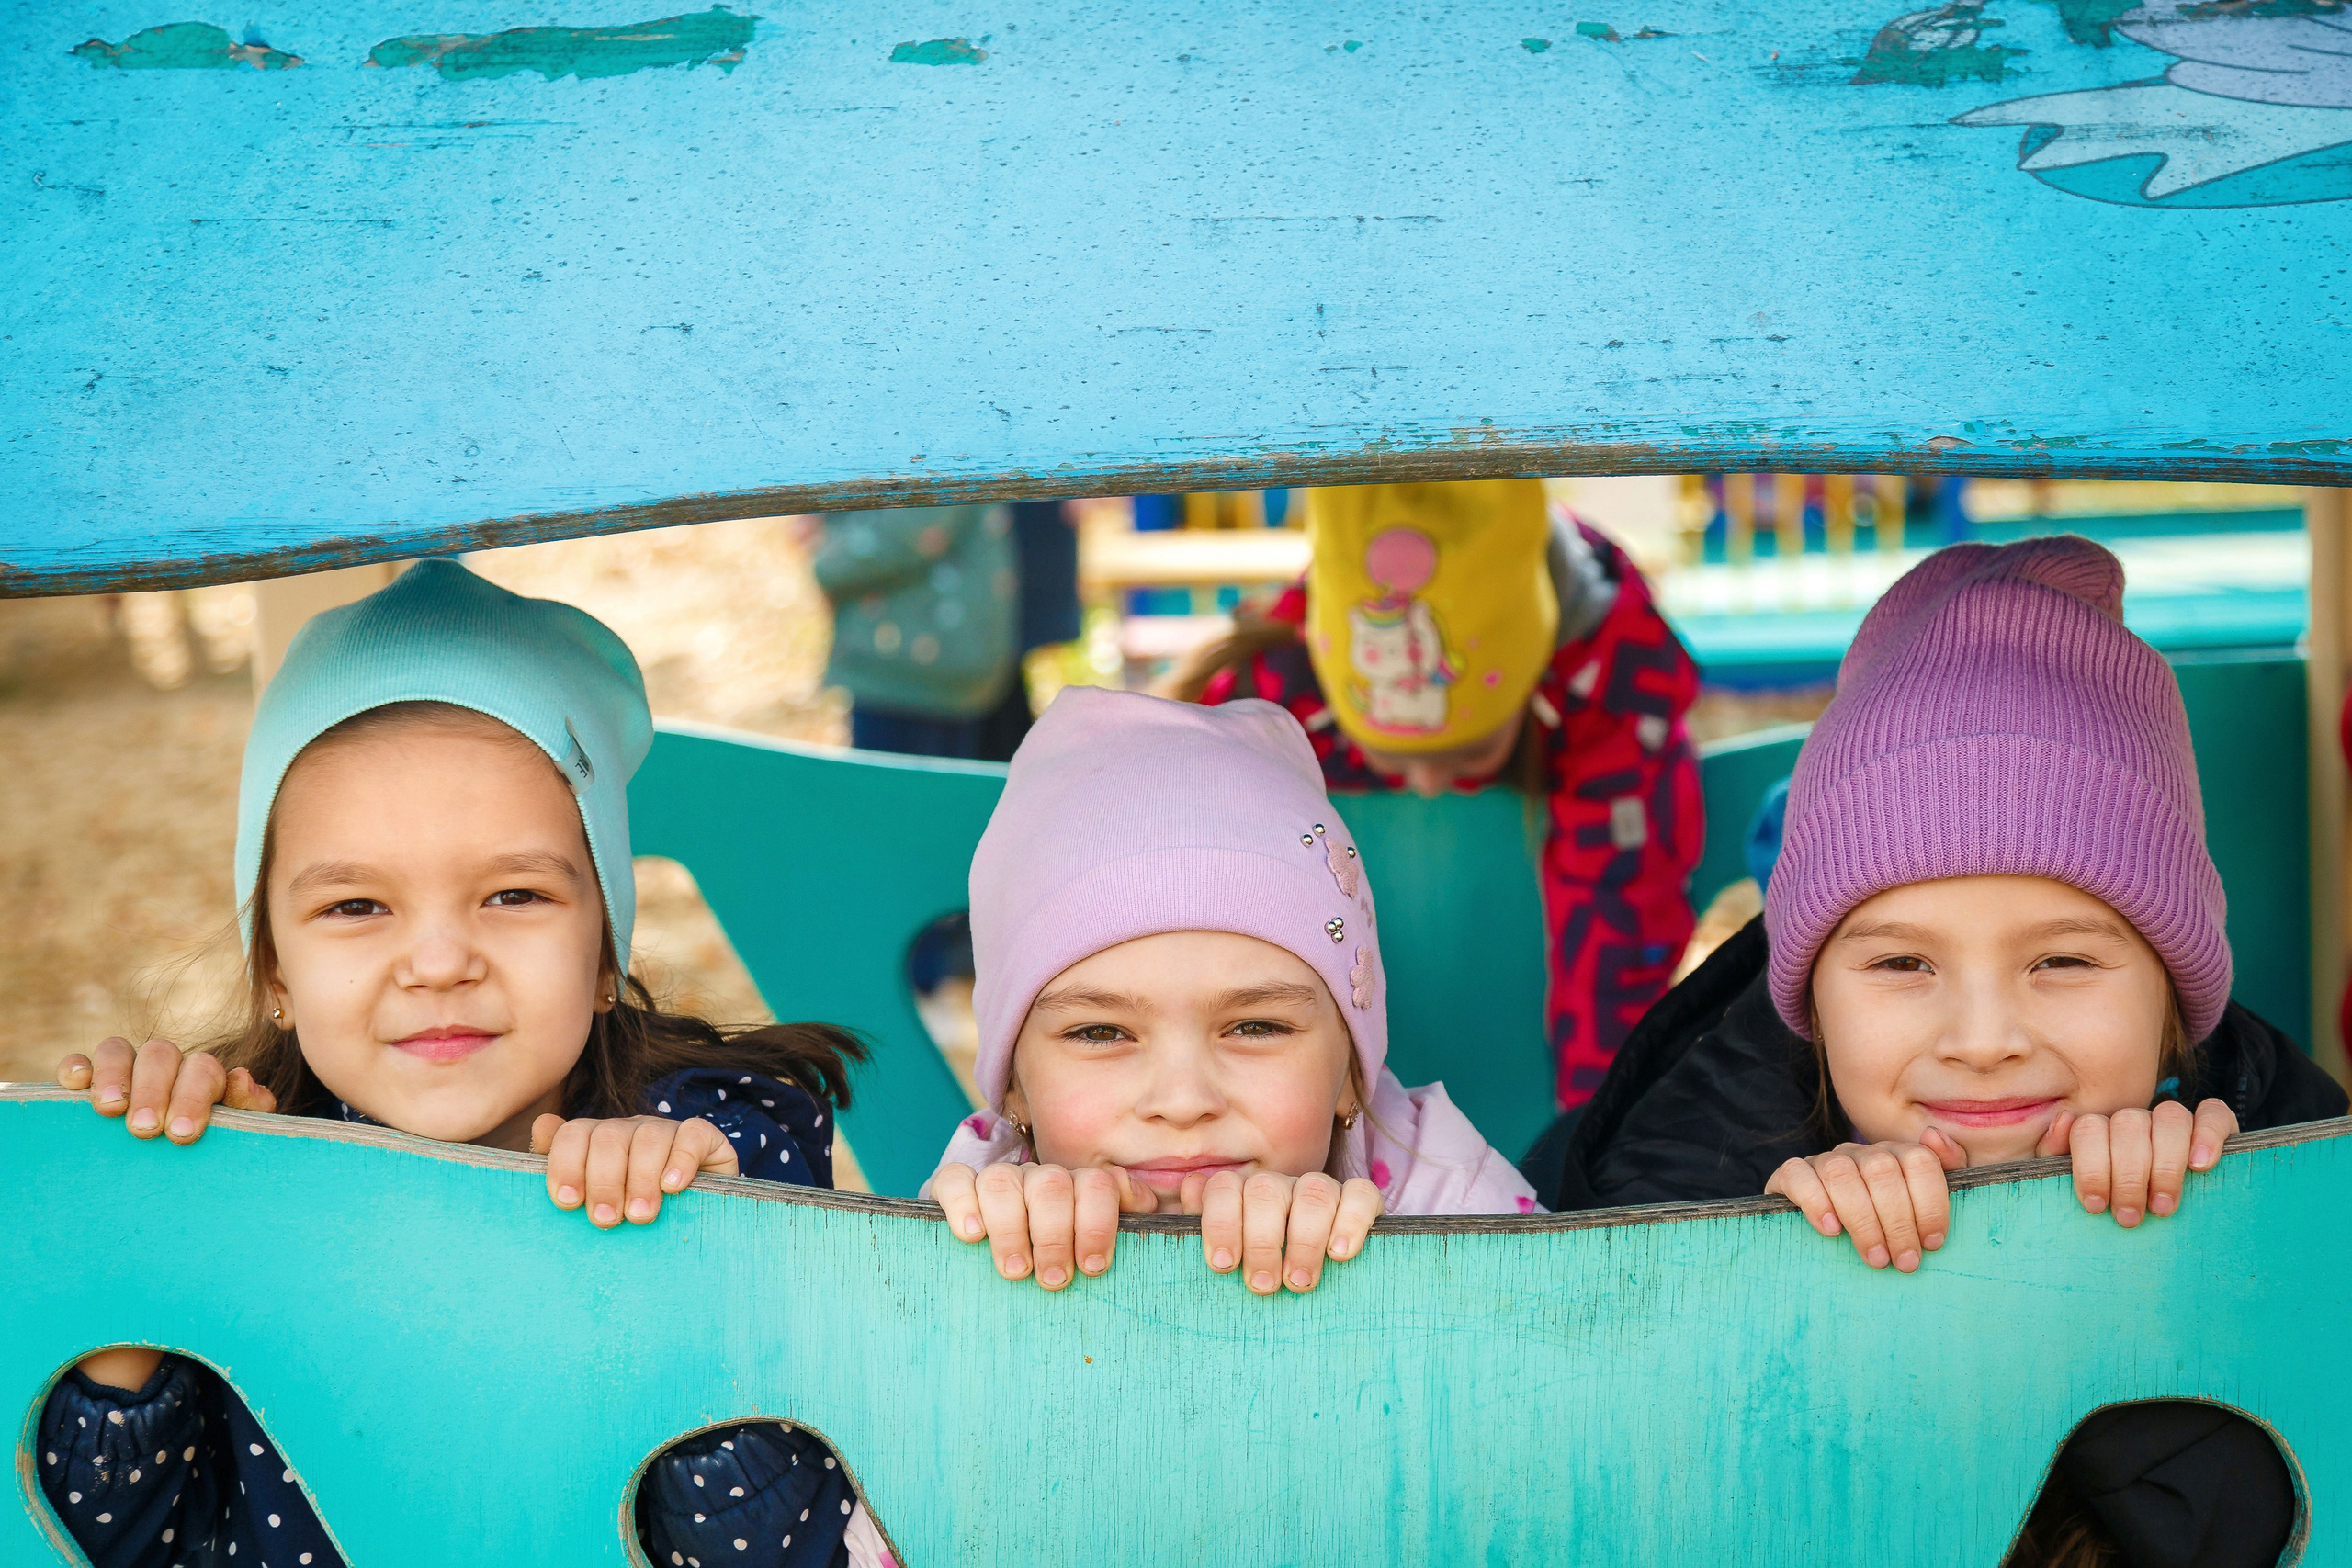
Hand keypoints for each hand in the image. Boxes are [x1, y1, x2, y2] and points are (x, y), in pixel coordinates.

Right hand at [56, 1037, 275, 1142]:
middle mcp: (166, 1066)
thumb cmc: (209, 1151)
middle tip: (144, 1129)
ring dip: (113, 1075)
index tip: (181, 1134)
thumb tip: (239, 1077)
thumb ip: (247, 1108)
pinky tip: (76, 1085)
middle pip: (159, 1055)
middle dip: (152, 1091)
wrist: (177, 1172)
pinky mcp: (90, 1081)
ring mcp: (126, 1070)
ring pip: (118, 1049)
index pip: (202, 1068)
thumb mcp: (235, 1135)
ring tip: (110, 1110)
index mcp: (202, 1075)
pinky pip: (80, 1061)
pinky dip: (75, 1067)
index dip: (192, 1097)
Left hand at [532, 1114, 737, 1228]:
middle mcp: (630, 1130)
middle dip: (604, 1180)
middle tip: (606, 1219)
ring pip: (648, 1137)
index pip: (573, 1134)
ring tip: (640, 1216)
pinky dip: (680, 1161)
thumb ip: (565, 1172)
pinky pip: (691, 1135)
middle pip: (609, 1137)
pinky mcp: (704, 1138)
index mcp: (597, 1141)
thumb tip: (541, 1128)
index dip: (566, 1165)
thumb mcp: (594, 1201)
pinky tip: (673, 1187)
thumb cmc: (633, 1216)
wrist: (694, 1220)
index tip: (569, 1202)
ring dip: (641, 1179)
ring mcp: (666, 1131)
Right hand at [929, 1161, 1155, 1288]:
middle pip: (1051, 1184)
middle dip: (1054, 1234)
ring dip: (1011, 1227)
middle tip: (1052, 1280)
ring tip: (1015, 1270)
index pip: (1097, 1184)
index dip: (1098, 1224)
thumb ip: (1129, 1223)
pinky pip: (956, 1180)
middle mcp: (1040, 1179)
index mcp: (1079, 1189)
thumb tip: (1149, 1205)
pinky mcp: (955, 1189)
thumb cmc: (1062, 1265)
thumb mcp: (1097, 1251)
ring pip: (1003, 1180)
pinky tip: (972, 1235)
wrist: (1002, 1262)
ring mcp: (998, 1182)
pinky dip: (964, 1204)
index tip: (1093, 1267)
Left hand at [1192, 1169, 1385, 1294]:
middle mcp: (1280, 1186)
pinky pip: (1360, 1194)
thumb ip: (1204, 1232)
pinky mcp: (1360, 1201)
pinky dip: (1350, 1220)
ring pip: (1314, 1191)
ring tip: (1298, 1282)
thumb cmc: (1261, 1276)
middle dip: (1262, 1240)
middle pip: (1266, 1191)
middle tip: (1263, 1285)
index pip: (1224, 1187)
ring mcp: (1321, 1189)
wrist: (1317, 1285)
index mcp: (1243, 1195)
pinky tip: (1340, 1253)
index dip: (1220, 1223)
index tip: (1223, 1266)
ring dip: (1304, 1240)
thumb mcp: (1229, 1262)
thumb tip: (1186, 1194)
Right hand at [1765, 1129, 1965, 1271]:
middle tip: (1904, 1262)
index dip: (1930, 1203)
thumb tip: (1934, 1135)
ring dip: (1862, 1221)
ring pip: (1841, 1173)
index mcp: (1895, 1154)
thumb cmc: (1883, 1228)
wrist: (1820, 1238)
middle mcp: (1860, 1152)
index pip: (1919, 1161)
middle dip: (1898, 1222)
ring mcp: (1824, 1160)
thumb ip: (1943, 1167)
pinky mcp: (1790, 1174)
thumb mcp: (1919, 1206)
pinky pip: (1798, 1175)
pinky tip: (1831, 1231)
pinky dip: (1816, 1203)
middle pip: (1882, 1171)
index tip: (1932, 1243)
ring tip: (1875, 1258)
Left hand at [2041, 1098, 2236, 1226]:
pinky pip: (2213, 1115)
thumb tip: (2064, 1120)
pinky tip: (2200, 1165)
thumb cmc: (2110, 1206)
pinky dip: (2208, 1135)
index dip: (2091, 1168)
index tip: (2096, 1206)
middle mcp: (2134, 1120)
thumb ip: (2058, 1154)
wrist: (2161, 1222)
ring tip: (2162, 1206)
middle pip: (2129, 1126)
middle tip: (2129, 1217)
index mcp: (2099, 1131)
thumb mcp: (2077, 1187)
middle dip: (2128, 1176)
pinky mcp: (2213, 1126)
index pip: (2088, 1128)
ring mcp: (2173, 1121)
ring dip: (2165, 1166)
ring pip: (2170, 1118)